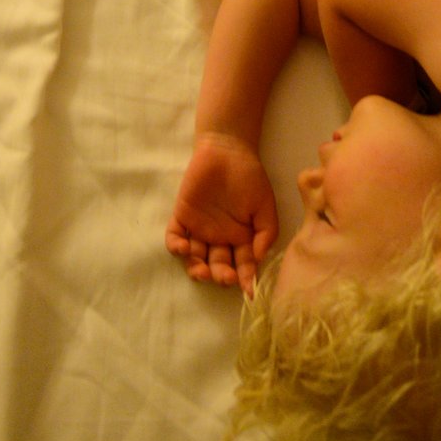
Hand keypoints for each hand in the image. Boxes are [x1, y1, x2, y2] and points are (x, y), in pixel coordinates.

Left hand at [165, 133, 278, 294]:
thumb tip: (259, 259)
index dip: (245, 278)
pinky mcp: (182, 216)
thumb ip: (266, 232)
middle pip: (217, 265)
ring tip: (202, 271)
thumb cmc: (249, 177)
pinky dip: (176, 246)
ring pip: (195, 258)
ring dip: (197, 268)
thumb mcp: (265, 205)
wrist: (227, 149)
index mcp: (240, 238)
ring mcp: (199, 228)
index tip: (248, 291)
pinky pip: (175, 236)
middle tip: (224, 277)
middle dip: (221, 275)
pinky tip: (184, 249)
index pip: (242, 264)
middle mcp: (219, 238)